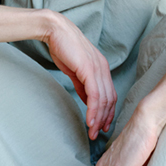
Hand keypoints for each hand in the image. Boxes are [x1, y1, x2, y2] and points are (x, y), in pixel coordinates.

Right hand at [44, 14, 116, 140]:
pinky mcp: (89, 69)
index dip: (108, 112)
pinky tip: (90, 122)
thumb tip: (87, 99)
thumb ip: (82, 84)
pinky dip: (93, 110)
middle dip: (104, 119)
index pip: (110, 94)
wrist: (55, 30)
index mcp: (102, 68)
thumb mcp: (75, 70)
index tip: (103, 126)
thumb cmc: (63, 47)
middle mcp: (104, 68)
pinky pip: (95, 95)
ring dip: (99, 119)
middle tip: (98, 134)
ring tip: (93, 132)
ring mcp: (98, 69)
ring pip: (104, 100)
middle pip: (110, 100)